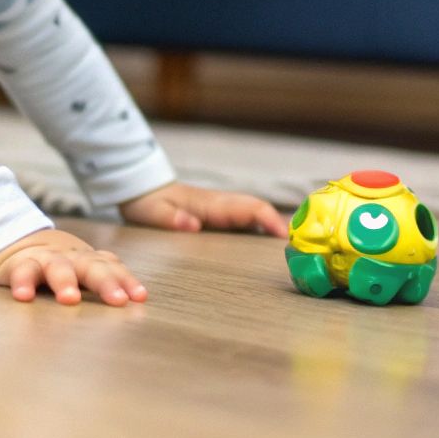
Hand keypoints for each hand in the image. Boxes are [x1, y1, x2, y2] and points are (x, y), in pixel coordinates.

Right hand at [0, 228, 147, 306]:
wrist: (19, 241)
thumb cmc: (62, 264)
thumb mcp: (84, 268)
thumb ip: (107, 277)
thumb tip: (141, 300)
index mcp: (90, 261)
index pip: (112, 267)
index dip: (126, 280)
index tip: (139, 297)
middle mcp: (72, 259)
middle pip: (91, 267)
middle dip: (106, 282)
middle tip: (118, 300)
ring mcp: (47, 260)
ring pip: (58, 267)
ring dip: (65, 281)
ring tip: (70, 299)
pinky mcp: (20, 265)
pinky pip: (23, 272)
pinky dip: (23, 283)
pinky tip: (24, 296)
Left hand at [119, 181, 285, 235]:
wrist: (140, 188)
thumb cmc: (147, 202)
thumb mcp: (151, 212)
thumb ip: (170, 219)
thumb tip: (192, 225)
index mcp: (210, 204)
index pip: (248, 207)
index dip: (269, 219)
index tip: (284, 236)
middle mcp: (220, 204)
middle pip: (258, 209)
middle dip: (279, 224)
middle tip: (299, 246)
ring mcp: (220, 208)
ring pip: (253, 213)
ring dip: (271, 226)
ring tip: (289, 249)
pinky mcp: (217, 213)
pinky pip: (244, 218)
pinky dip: (260, 227)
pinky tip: (265, 245)